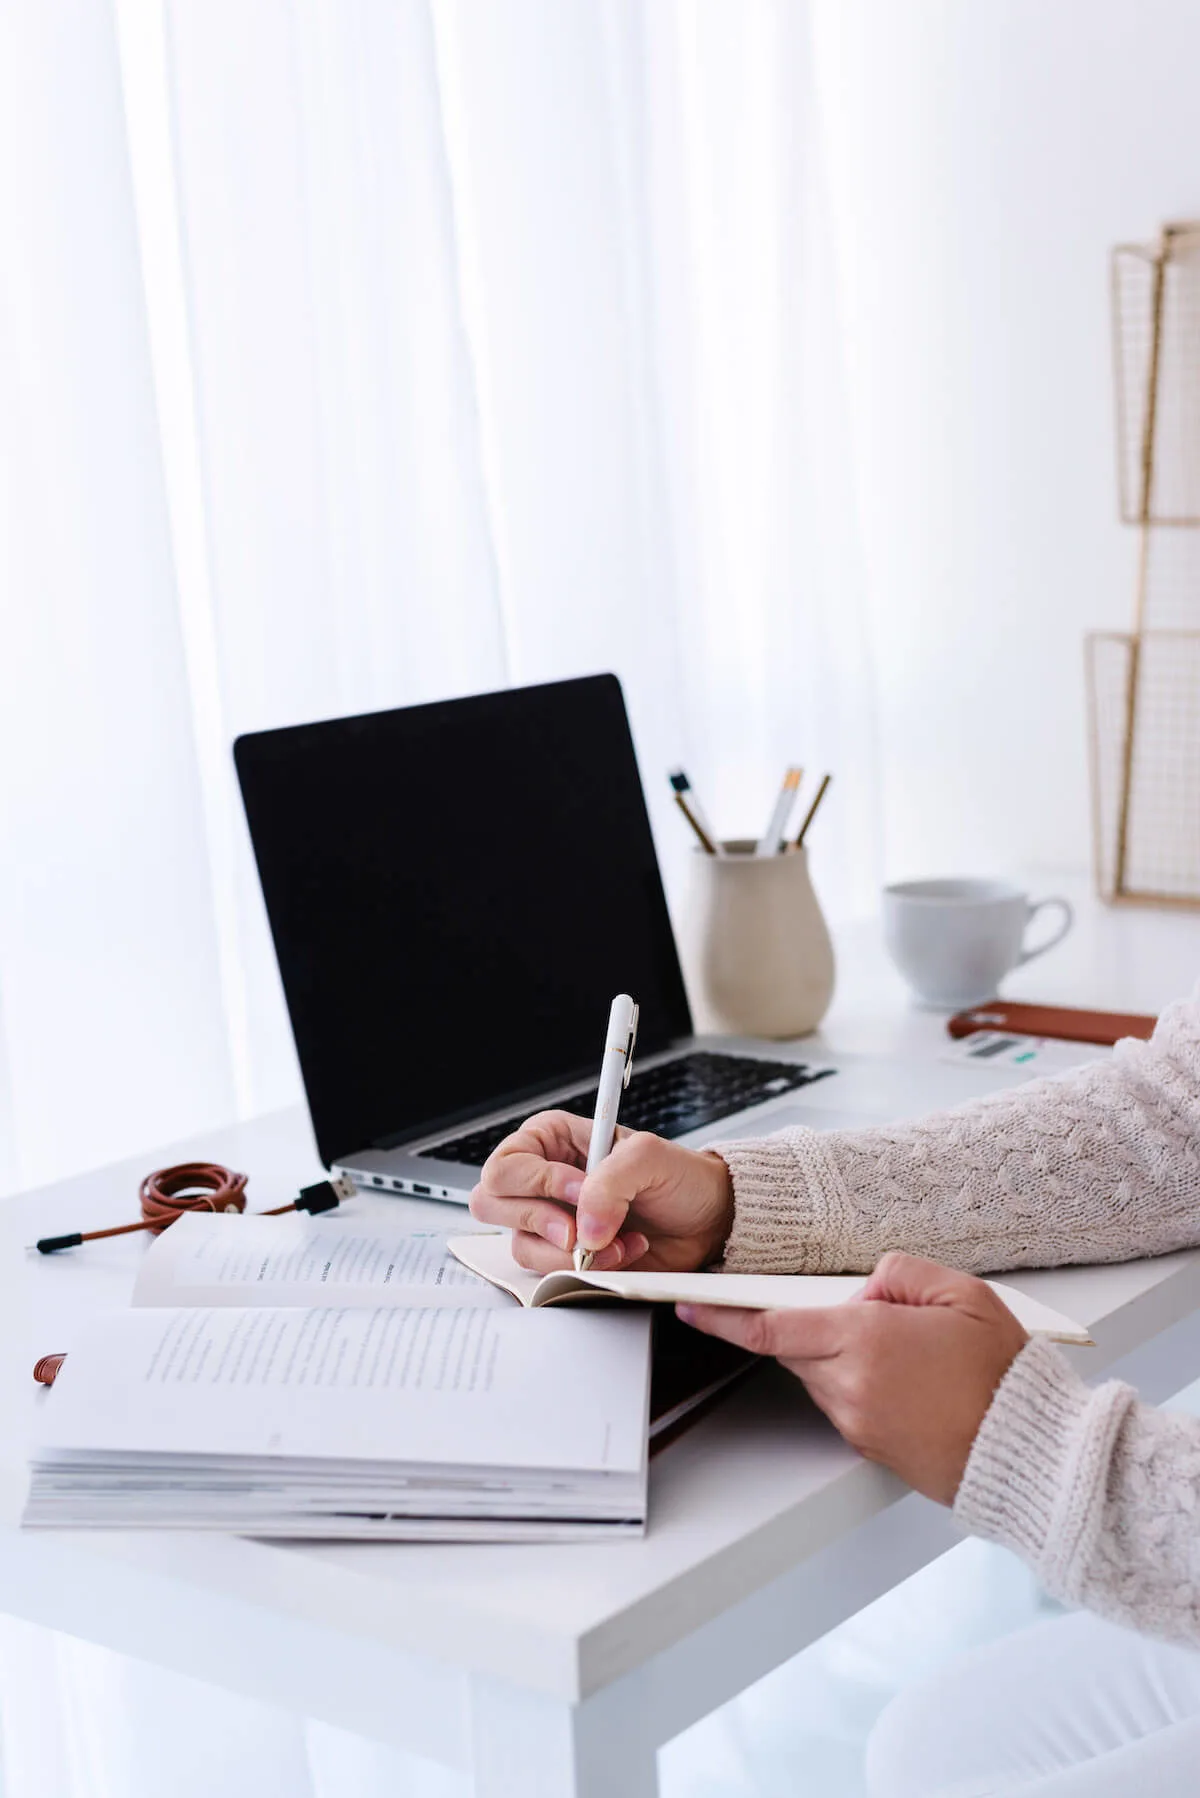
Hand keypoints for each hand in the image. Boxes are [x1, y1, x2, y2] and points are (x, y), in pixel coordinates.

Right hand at [469, 1111, 734, 1273]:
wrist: (708, 1220)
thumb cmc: (679, 1178)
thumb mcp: (648, 1158)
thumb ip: (609, 1182)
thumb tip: (582, 1227)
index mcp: (551, 1141)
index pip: (508, 1163)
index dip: (538, 1182)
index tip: (579, 1190)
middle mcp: (542, 1180)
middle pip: (492, 1202)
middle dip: (540, 1219)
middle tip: (577, 1228)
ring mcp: (551, 1222)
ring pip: (520, 1245)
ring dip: (570, 1251)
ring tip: (616, 1240)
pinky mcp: (565, 1258)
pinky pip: (547, 1273)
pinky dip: (585, 1270)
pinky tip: (619, 1253)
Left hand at [677, 1252, 1028, 1504]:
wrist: (1030, 1452)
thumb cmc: (1003, 1373)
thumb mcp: (960, 1293)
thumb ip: (900, 1273)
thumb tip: (865, 1288)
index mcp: (863, 1341)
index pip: (771, 1326)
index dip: (722, 1317)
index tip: (688, 1306)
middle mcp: (849, 1386)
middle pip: (797, 1347)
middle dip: (813, 1325)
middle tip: (874, 1317)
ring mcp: (857, 1422)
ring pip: (821, 1374)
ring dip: (842, 1355)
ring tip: (911, 1352)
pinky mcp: (870, 1446)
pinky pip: (844, 1402)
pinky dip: (860, 1382)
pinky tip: (910, 1379)